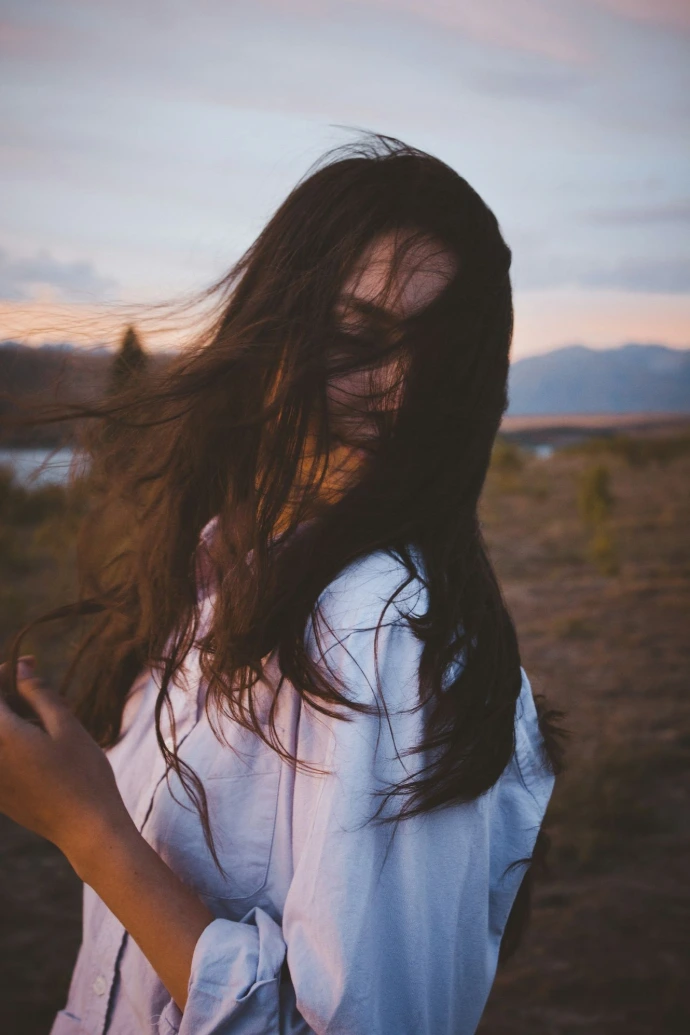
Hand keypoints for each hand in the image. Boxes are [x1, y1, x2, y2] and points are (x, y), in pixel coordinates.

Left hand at [0, 656, 135, 875]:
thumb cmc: (82, 773)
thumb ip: (39, 694)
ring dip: (9, 719)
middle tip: (36, 689)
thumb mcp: (66, 726)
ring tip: (43, 717)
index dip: (6, 673)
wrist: (86, 828)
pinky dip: (10, 741)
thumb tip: (21, 670)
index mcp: (0, 735)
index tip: (31, 665)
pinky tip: (38, 743)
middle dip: (6, 696)